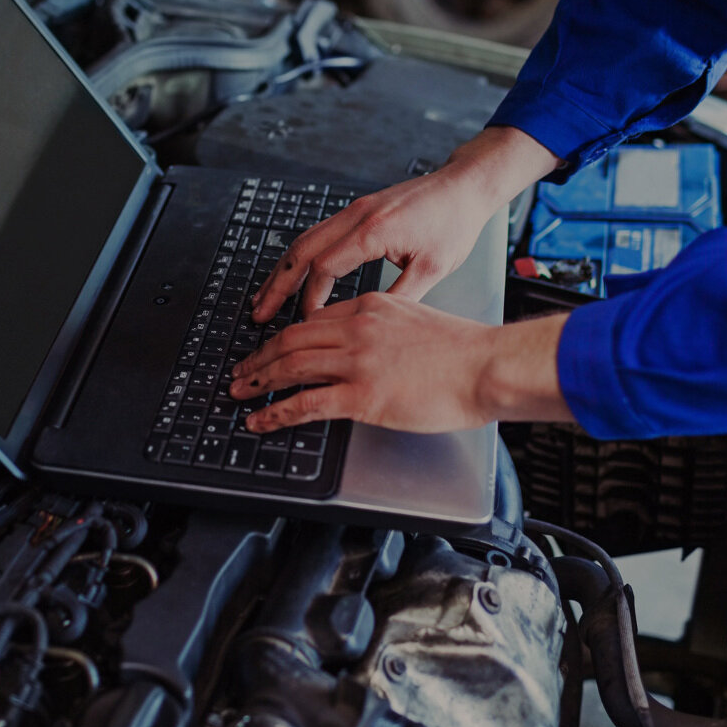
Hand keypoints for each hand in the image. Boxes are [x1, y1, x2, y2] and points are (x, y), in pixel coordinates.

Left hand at [228, 291, 574, 432]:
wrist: (486, 366)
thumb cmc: (465, 351)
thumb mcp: (417, 319)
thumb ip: (386, 328)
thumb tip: (369, 348)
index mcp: (371, 307)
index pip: (314, 318)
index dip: (285, 336)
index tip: (273, 347)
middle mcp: (357, 328)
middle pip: (291, 338)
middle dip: (260, 355)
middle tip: (241, 368)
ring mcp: (357, 362)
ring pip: (290, 366)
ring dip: (257, 379)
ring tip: (239, 392)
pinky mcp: (362, 396)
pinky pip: (304, 403)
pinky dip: (274, 412)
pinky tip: (259, 420)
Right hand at [248, 126, 557, 322]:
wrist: (464, 187)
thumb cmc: (454, 223)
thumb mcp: (433, 268)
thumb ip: (400, 297)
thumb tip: (369, 325)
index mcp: (373, 231)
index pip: (324, 268)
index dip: (310, 299)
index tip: (306, 323)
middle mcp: (356, 216)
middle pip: (301, 251)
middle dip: (277, 285)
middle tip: (258, 312)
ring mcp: (353, 210)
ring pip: (304, 240)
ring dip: (282, 270)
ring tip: (264, 297)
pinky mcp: (357, 211)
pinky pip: (318, 234)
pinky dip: (300, 256)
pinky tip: (293, 274)